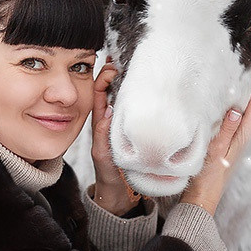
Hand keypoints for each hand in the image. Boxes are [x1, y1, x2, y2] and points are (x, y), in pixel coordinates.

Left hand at [89, 57, 141, 214]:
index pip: (99, 92)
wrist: (119, 193)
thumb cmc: (109, 174)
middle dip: (117, 71)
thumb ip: (104, 137)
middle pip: (113, 89)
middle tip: (125, 57)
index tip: (112, 66)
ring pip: (125, 96)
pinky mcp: (135, 130)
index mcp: (101, 122)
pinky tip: (151, 88)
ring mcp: (124, 124)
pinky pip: (136, 108)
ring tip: (138, 65)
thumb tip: (108, 112)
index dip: (103, 76)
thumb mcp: (103, 156)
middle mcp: (112, 119)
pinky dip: (140, 95)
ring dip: (129, 80)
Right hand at [180, 62, 250, 214]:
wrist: (200, 201)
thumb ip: (225, 133)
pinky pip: (230, 120)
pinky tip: (222, 103)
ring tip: (241, 78)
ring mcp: (231, 142)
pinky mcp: (221, 145)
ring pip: (242, 113)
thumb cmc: (207, 180)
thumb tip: (237, 110)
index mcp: (240, 138)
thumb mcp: (215, 155)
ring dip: (244, 96)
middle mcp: (239, 138)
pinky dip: (230, 107)